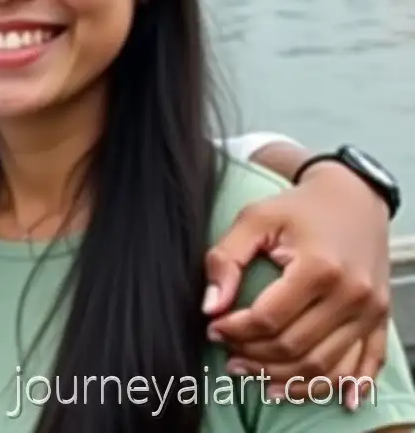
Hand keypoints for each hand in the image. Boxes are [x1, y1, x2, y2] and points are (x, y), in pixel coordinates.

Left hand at [202, 161, 390, 410]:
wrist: (353, 196)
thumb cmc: (299, 207)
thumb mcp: (254, 219)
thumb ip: (226, 258)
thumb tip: (210, 306)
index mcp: (318, 267)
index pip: (269, 318)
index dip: (236, 330)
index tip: (213, 327)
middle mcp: (350, 294)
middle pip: (296, 347)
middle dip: (255, 357)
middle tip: (228, 354)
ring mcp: (370, 311)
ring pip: (325, 366)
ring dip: (285, 377)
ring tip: (253, 373)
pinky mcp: (380, 318)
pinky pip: (364, 366)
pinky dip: (339, 385)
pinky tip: (314, 394)